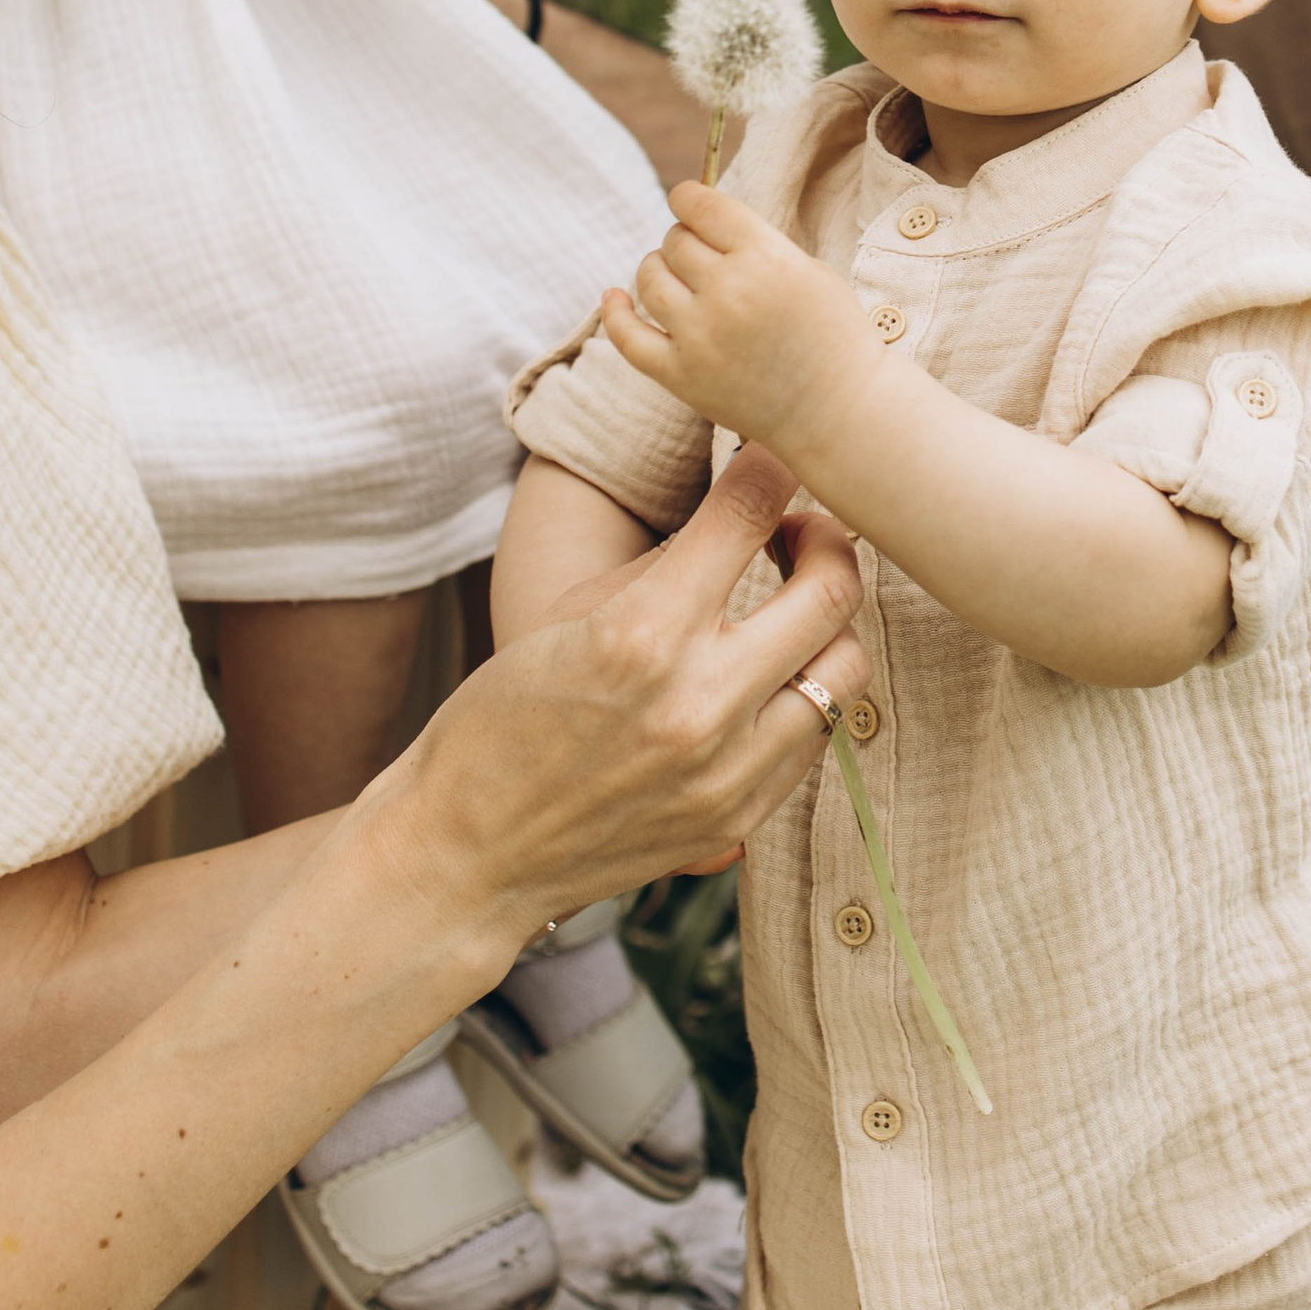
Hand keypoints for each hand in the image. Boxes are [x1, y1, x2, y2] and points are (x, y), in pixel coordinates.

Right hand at [376, 443, 869, 916]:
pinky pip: (816, 737)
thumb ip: (666, 564)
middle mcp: (697, 701)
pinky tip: (771, 679)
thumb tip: (743, 513)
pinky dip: (805, 693)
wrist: (465, 853)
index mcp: (642, 632)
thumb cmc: (502, 719)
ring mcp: (726, 769)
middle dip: (828, 538)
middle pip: (831, 588)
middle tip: (801, 533)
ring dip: (828, 622)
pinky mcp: (737, 817)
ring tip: (795, 610)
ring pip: (845, 667)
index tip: (777, 457)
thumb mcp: (569, 616)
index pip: (750, 512)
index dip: (774, 465)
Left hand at [604, 180, 878, 454]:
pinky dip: (614, 312)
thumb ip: (757, 244)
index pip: (704, 207)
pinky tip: (614, 297)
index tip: (685, 199)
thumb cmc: (833, 335)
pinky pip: (628, 337)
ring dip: (656, 268)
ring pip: (649, 279)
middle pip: (676, 241)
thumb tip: (703, 222)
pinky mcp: (681, 376)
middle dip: (684, 239)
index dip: (687, 197)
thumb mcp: (810, 270)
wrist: (839, 411)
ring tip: (673, 277)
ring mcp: (700, 336)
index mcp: (767, 258)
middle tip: (699, 254)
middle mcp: (728, 292)